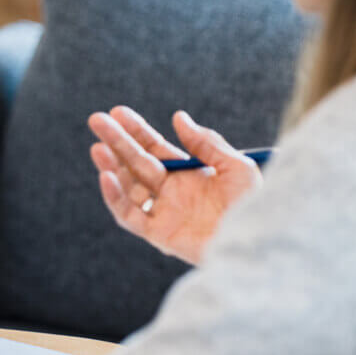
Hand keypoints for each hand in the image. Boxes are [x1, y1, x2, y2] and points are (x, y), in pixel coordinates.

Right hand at [88, 107, 262, 265]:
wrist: (258, 242)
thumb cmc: (254, 206)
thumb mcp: (236, 167)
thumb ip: (207, 143)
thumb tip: (178, 117)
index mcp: (188, 174)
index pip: (154, 148)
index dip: (136, 130)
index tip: (118, 112)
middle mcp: (172, 192)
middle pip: (136, 163)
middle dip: (116, 142)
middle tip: (96, 120)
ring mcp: (164, 213)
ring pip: (128, 187)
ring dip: (111, 167)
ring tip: (98, 148)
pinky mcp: (158, 234)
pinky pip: (129, 215)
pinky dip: (115, 197)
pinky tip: (107, 177)